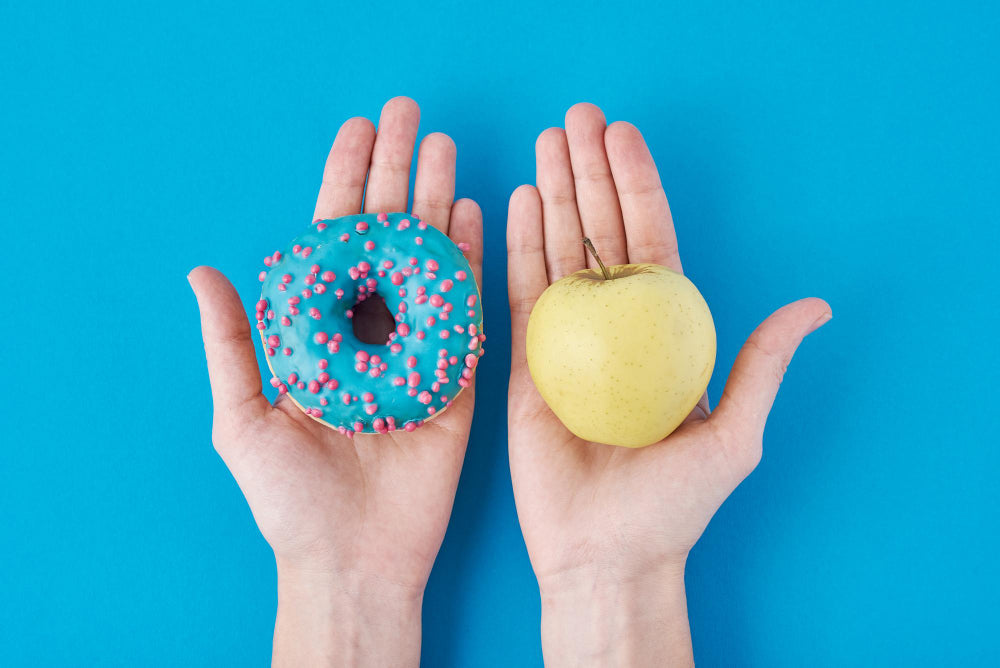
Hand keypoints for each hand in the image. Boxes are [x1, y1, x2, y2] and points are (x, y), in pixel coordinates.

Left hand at [189, 97, 481, 666]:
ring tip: (447, 150)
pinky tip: (477, 215)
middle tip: (413, 119)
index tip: (359, 132)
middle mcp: (369, 333)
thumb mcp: (242, 419)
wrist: (352, 561)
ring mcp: (418, 351)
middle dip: (398, 176)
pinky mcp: (458, 380)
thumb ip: (231, 344)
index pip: (332, 241)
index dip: (344, 184)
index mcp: (318, 335)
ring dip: (438, 204)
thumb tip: (202, 270)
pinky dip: (474, 261)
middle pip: (386, 238)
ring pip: (430, 261)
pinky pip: (469, 311)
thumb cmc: (290, 499)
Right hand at [506, 103, 830, 665]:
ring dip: (550, 196)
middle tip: (573, 117)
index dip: (637, 186)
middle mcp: (613, 330)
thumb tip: (813, 307)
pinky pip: (518, 298)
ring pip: (557, 255)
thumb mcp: (734, 435)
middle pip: (599, 236)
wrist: (607, 556)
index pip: (650, 243)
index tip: (620, 135)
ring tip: (543, 142)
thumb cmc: (674, 505)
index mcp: (662, 335)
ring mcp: (566, 344)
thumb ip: (761, 365)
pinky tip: (514, 201)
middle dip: (587, 174)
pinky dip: (516, 249)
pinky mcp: (523, 366)